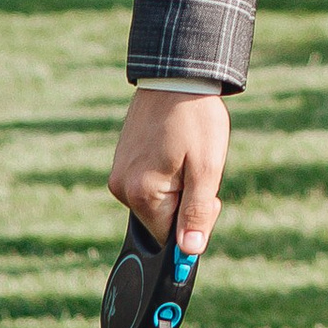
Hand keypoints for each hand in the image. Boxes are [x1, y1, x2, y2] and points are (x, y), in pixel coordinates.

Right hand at [109, 87, 230, 258]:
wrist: (176, 75)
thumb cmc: (196, 118)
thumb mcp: (206, 167)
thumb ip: (197, 213)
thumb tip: (189, 252)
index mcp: (142, 194)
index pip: (169, 237)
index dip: (195, 222)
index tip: (208, 196)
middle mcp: (122, 187)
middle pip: (161, 220)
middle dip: (186, 203)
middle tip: (199, 168)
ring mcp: (119, 173)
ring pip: (156, 201)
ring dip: (178, 187)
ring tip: (187, 152)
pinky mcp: (121, 160)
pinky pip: (148, 184)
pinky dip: (166, 174)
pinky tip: (176, 148)